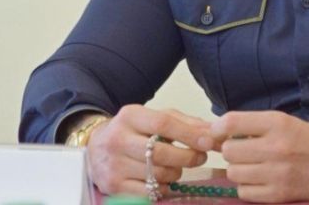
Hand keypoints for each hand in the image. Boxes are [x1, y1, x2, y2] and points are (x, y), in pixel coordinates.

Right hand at [86, 104, 213, 195]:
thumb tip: (213, 131)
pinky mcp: (112, 186)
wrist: (94, 146)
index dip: (190, 134)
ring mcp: (113, 165)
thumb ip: (184, 122)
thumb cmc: (133, 130)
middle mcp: (118, 139)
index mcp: (130, 116)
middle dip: (188, 157)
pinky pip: (149, 192)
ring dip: (176, 173)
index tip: (209, 141)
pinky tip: (162, 180)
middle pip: (161, 153)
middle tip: (199, 157)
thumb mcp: (154, 118)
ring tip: (177, 167)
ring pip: (158, 174)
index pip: (164, 124)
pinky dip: (163, 188)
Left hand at [210, 110, 308, 202]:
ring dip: (239, 170)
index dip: (218, 129)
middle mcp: (276, 147)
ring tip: (253, 166)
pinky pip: (245, 192)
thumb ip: (253, 125)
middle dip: (231, 152)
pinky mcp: (281, 194)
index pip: (231, 122)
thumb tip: (218, 132)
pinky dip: (248, 187)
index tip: (219, 133)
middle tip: (243, 152)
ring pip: (234, 173)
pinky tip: (260, 181)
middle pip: (228, 151)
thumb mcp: (284, 121)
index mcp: (277, 123)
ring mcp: (278, 173)